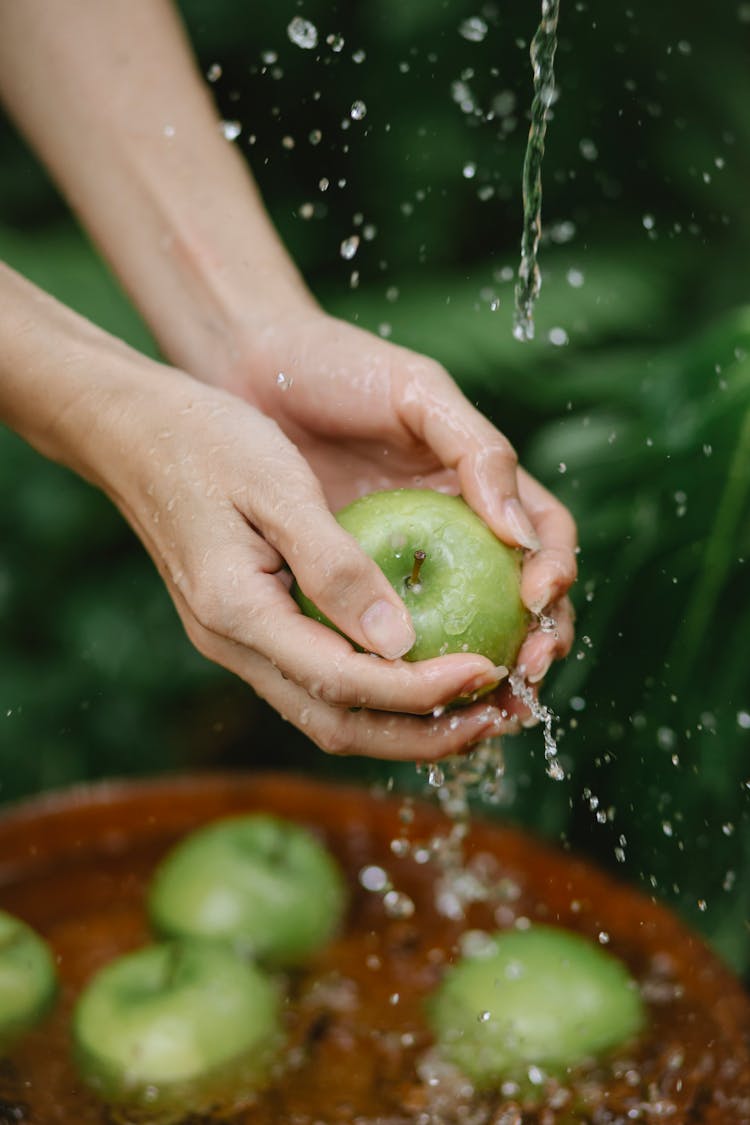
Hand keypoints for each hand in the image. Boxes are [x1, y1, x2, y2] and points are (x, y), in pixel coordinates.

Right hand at [91, 358, 547, 760]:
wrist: (130, 430)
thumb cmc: (205, 439)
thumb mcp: (279, 488)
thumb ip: (336, 567)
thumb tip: (402, 642)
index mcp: (238, 611)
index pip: (345, 682)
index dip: (422, 690)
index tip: (487, 670)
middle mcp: (233, 644)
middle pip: (338, 725)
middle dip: (422, 734)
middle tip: (496, 717)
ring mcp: (234, 642)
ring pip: (326, 714)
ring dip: (403, 723)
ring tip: (473, 707)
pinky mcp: (244, 628)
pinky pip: (316, 682)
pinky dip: (374, 693)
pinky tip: (417, 670)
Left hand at [222, 310, 576, 729]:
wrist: (254, 371)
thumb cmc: (342, 368)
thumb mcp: (419, 393)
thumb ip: (478, 451)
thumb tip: (520, 535)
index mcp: (482, 485)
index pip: (545, 539)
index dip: (557, 573)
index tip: (538, 598)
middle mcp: (454, 529)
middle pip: (517, 599)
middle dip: (537, 641)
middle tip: (525, 672)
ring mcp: (405, 561)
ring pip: (458, 629)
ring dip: (481, 671)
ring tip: (483, 704)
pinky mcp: (353, 585)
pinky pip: (387, 635)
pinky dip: (405, 669)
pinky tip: (404, 692)